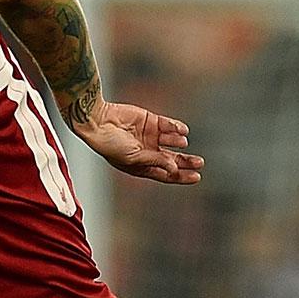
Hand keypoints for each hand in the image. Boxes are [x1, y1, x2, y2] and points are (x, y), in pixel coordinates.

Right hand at [75, 100, 203, 184]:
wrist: (98, 121)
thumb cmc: (110, 144)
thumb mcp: (133, 157)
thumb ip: (155, 161)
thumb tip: (174, 168)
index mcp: (141, 166)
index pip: (165, 173)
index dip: (181, 176)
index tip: (197, 177)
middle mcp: (147, 152)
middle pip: (172, 159)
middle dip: (186, 161)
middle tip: (200, 162)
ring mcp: (149, 136)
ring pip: (172, 142)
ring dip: (179, 144)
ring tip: (181, 143)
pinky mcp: (150, 121)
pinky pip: (169, 126)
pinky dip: (177, 128)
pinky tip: (182, 131)